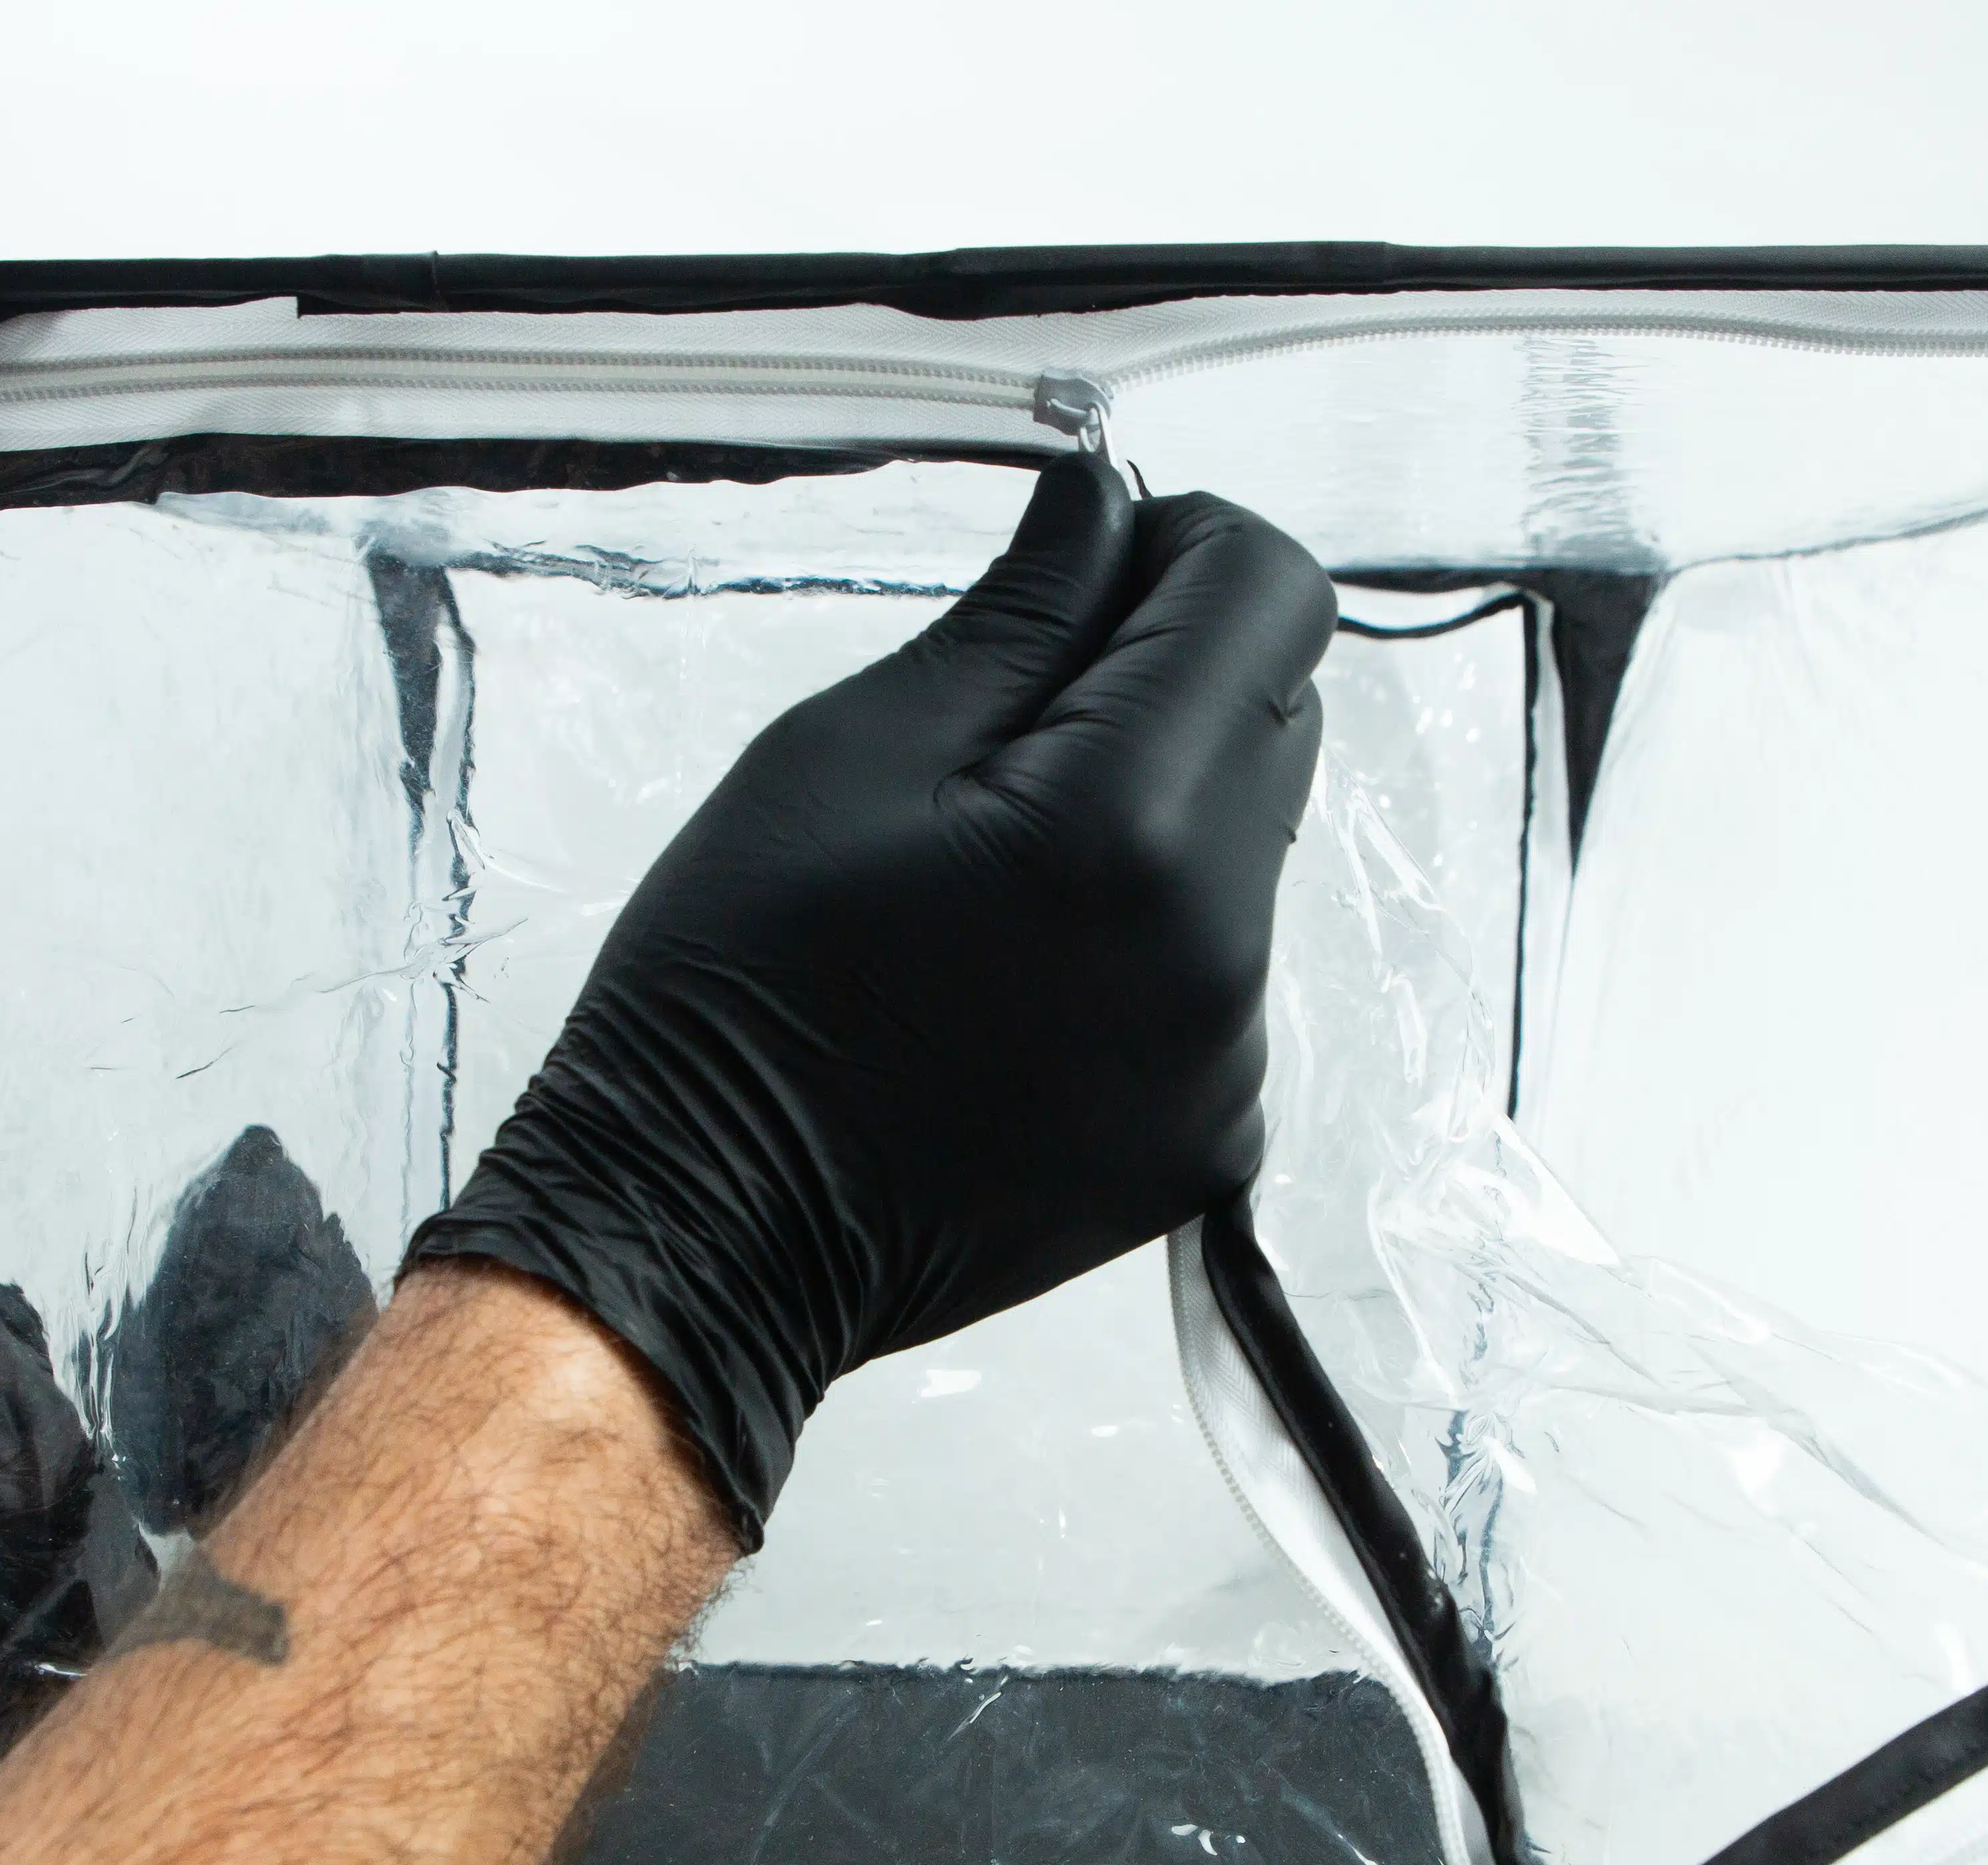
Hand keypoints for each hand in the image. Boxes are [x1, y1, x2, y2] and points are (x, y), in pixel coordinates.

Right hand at [415, 457, 1337, 1543]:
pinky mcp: (1213, 1135)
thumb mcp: (849, 748)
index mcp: (1129, 827)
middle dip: (1172, 675)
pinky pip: (1224, 973)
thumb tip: (1108, 501)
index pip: (1270, 596)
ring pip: (1252, 846)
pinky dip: (1149, 935)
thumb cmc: (736, 992)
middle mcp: (1219, 947)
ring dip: (1159, 810)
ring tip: (996, 866)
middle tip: (1011, 718)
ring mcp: (1229, 1057)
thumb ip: (1019, 614)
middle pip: (1279, 714)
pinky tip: (1018, 970)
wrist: (708, 1241)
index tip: (1093, 564)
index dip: (1185, 544)